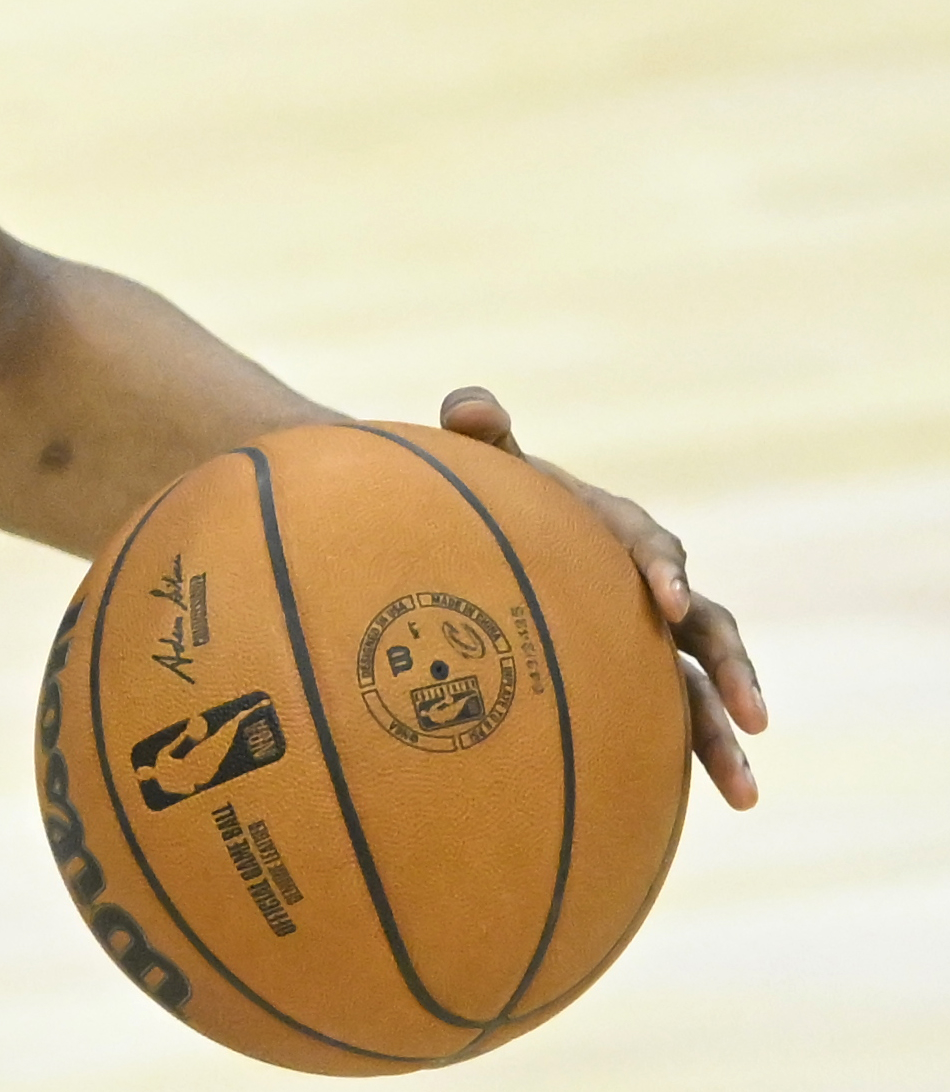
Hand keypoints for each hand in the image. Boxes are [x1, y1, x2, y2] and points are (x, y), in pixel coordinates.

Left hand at [440, 387, 764, 810]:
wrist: (477, 539)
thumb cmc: (486, 502)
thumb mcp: (481, 467)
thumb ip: (479, 435)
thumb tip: (467, 407)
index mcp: (614, 531)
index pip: (649, 545)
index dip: (662, 568)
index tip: (664, 599)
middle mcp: (646, 589)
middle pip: (706, 627)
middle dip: (733, 669)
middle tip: (753, 715)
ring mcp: (645, 642)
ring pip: (700, 688)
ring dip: (723, 736)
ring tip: (745, 795)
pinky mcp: (632, 683)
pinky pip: (665, 722)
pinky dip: (683, 760)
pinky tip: (696, 812)